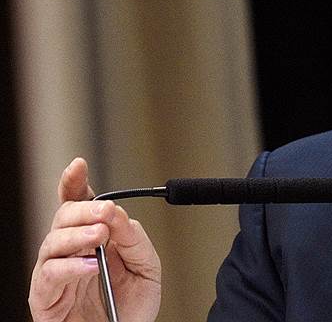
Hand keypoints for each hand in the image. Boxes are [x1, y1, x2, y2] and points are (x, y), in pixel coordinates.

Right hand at [29, 158, 161, 321]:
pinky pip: (49, 276)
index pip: (76, 205)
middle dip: (84, 209)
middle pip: (63, 218)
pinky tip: (91, 265)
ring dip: (77, 235)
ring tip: (99, 235)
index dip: (73, 183)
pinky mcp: (45, 299)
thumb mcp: (146, 267)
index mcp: (91, 238)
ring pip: (52, 243)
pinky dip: (70, 267)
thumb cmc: (131, 305)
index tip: (78, 166)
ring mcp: (54, 274)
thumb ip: (134, 239)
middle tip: (105, 212)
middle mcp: (69, 252)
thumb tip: (118, 214)